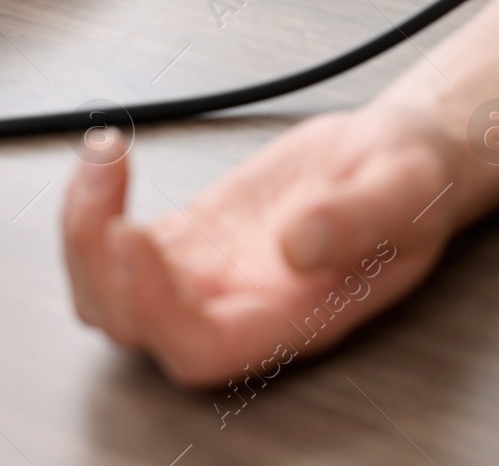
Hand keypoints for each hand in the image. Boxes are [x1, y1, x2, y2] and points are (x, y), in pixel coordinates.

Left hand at [61, 110, 460, 387]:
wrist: (403, 160)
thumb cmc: (414, 185)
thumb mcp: (404, 190)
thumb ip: (357, 220)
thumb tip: (298, 244)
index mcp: (292, 317)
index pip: (200, 346)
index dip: (153, 306)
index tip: (133, 234)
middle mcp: (239, 307)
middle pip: (132, 324)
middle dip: (95, 258)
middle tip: (106, 176)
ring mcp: (206, 275)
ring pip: (110, 288)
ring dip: (84, 228)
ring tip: (104, 154)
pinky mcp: (190, 237)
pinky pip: (118, 239)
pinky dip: (98, 200)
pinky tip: (109, 152)